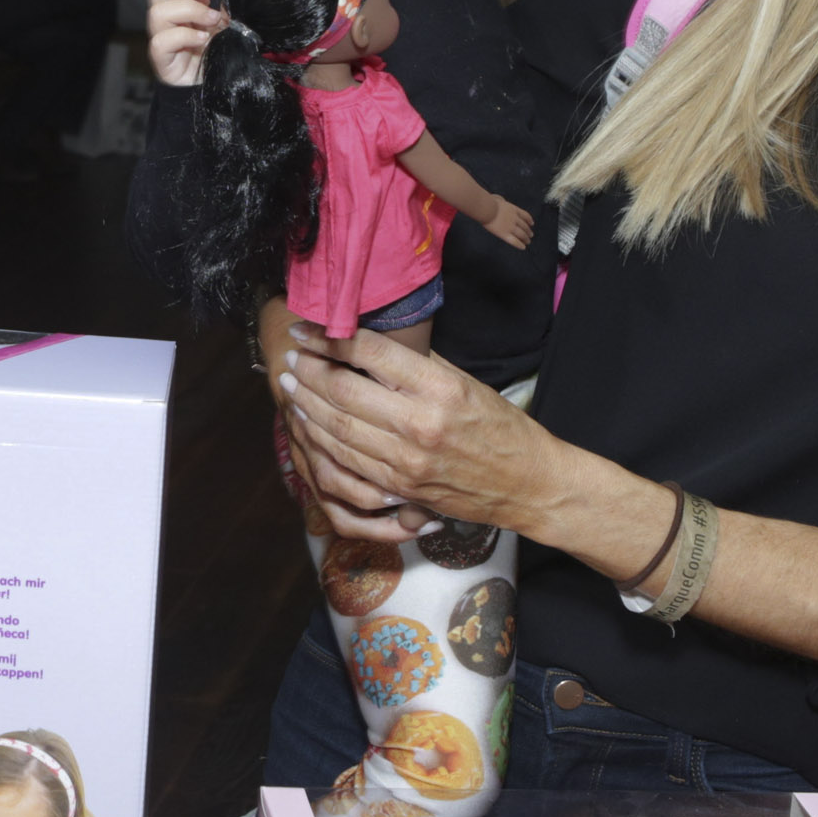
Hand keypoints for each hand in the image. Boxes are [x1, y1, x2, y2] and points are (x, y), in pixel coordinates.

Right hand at [146, 0, 223, 87]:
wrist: (218, 86)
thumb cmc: (219, 53)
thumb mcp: (224, 26)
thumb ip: (222, 9)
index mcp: (179, 9)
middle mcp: (167, 22)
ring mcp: (162, 40)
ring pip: (157, 13)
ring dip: (189, 11)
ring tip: (212, 21)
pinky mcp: (162, 60)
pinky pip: (161, 42)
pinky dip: (184, 36)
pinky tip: (203, 40)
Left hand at [277, 321, 560, 542]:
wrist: (527, 485)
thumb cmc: (501, 427)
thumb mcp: (466, 382)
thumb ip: (419, 365)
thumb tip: (371, 341)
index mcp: (439, 388)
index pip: (370, 354)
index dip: (330, 338)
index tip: (306, 329)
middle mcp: (419, 424)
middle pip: (343, 391)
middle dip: (309, 370)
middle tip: (291, 355)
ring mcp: (405, 461)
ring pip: (338, 427)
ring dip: (306, 402)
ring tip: (290, 383)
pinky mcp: (399, 488)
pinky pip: (347, 461)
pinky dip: (321, 438)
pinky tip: (308, 421)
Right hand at [482, 197, 536, 250]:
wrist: (487, 209)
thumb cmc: (489, 202)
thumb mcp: (498, 198)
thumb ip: (501, 200)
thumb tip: (500, 200)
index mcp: (514, 210)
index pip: (525, 215)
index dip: (529, 220)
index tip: (532, 224)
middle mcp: (515, 219)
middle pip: (524, 226)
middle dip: (528, 231)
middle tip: (531, 235)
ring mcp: (510, 227)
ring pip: (522, 234)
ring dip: (526, 238)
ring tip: (528, 242)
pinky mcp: (504, 234)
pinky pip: (514, 241)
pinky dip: (519, 244)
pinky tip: (523, 247)